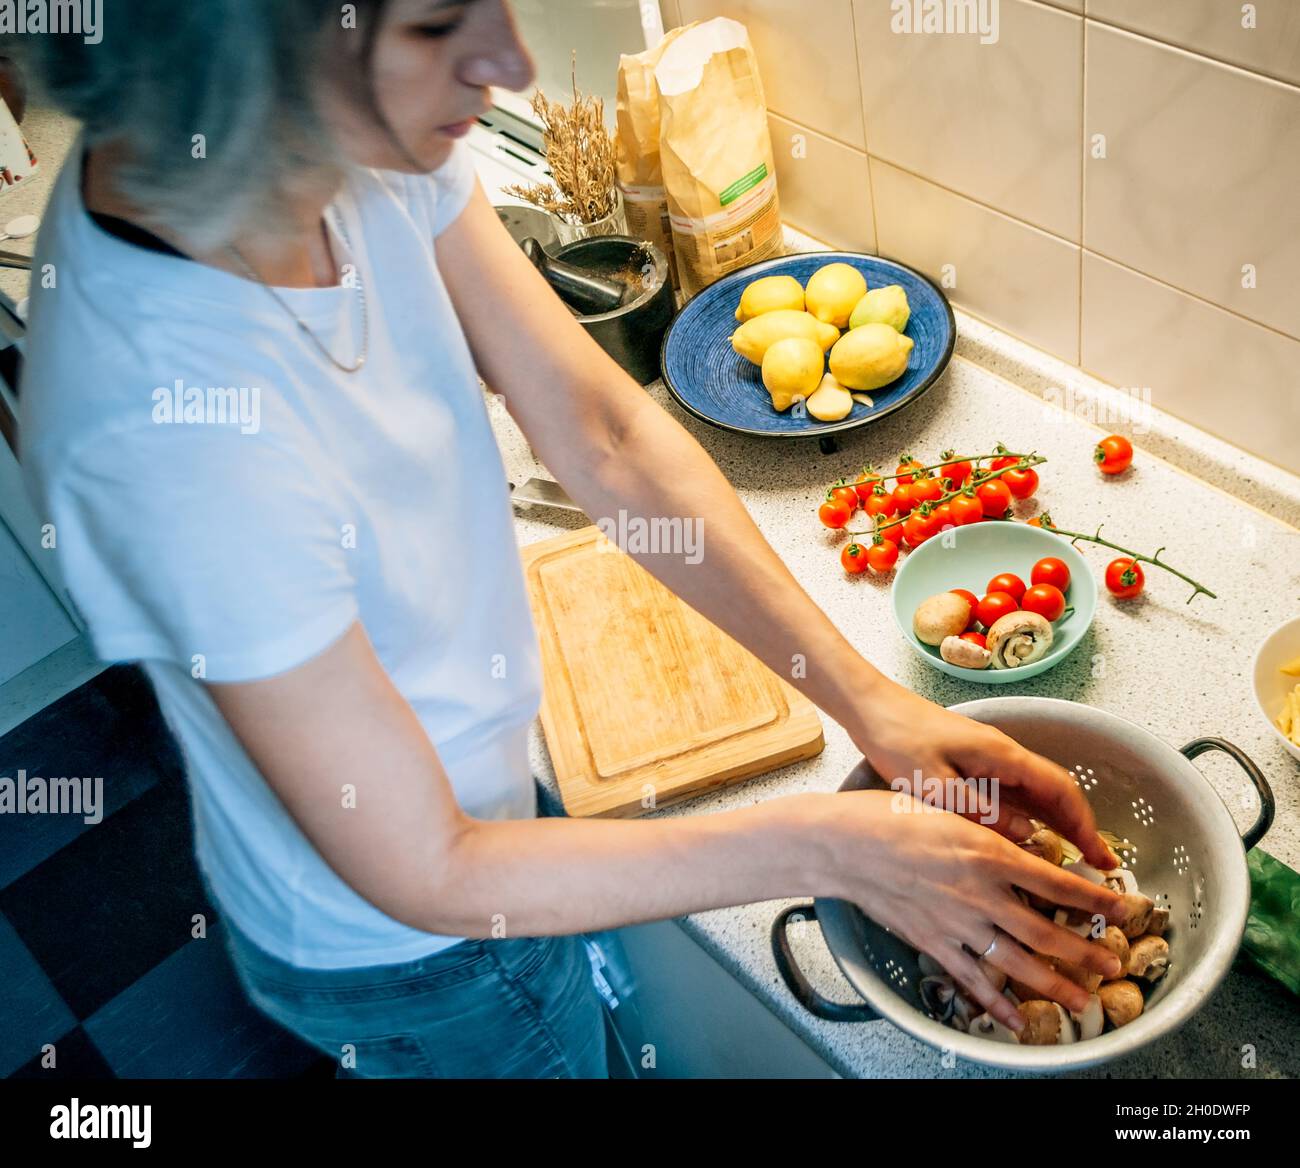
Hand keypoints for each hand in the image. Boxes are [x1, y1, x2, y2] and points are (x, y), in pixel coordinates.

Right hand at [823, 790, 1126, 1031]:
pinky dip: (996, 1004)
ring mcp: (957, 923)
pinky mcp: (933, 943)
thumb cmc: (891, 817)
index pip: (1056, 882)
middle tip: (1113, 964)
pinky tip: (1016, 1019)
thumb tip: (1030, 845)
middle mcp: (980, 894)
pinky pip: (972, 980)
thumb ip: (993, 832)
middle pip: (1046, 931)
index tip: (1124, 907)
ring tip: (1081, 999)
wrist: (846, 845)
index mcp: (989, 855)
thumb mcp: (952, 810)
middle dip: (1086, 952)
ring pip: (1017, 962)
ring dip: (1055, 984)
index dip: (1095, 900)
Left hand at [848, 681, 1119, 870]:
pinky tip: (1027, 838)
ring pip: (1034, 793)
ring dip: (1056, 823)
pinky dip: (1028, 815)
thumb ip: (980, 811)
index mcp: (1001, 754)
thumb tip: (1025, 834)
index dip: (1083, 825)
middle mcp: (1002, 753)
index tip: (1101, 857)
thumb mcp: (935, 784)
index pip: (1058, 790)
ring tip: (1073, 860)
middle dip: (1080, 828)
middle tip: (1100, 867)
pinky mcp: (971, 762)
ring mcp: (988, 756)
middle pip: (1054, 792)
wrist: (870, 707)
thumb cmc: (897, 739)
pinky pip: (1012, 792)